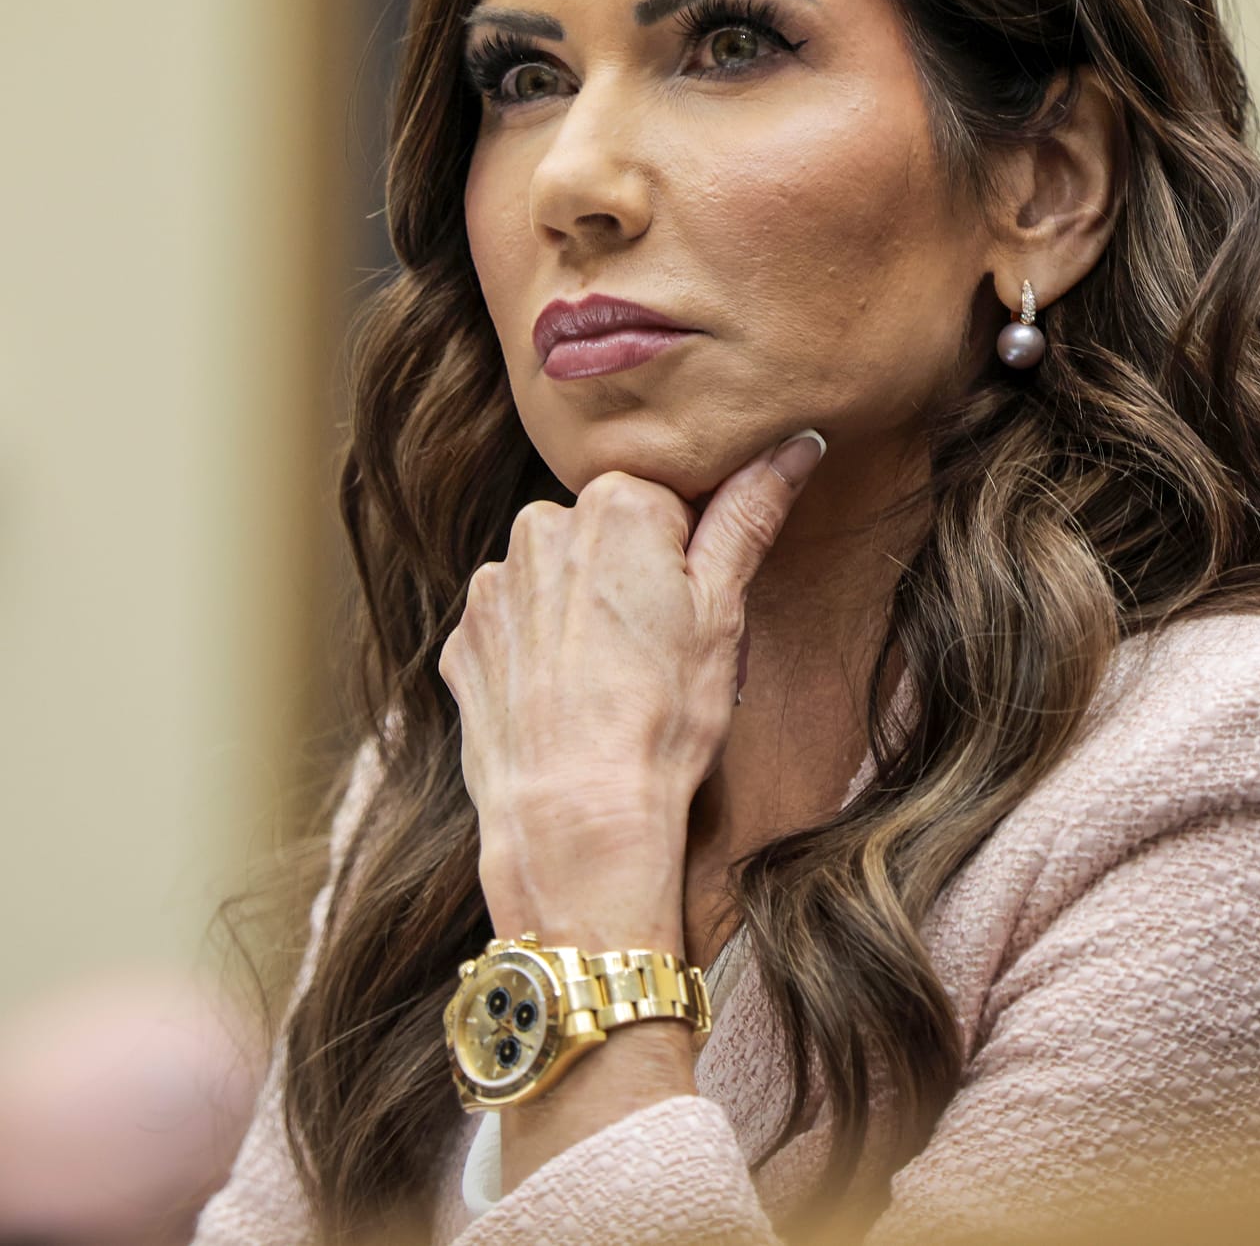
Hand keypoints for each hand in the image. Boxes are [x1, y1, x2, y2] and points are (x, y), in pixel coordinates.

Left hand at [437, 429, 826, 947]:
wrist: (575, 816)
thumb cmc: (663, 717)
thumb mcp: (724, 612)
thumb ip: (750, 515)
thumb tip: (794, 443)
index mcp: (616, 504)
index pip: (669, 503)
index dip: (690, 563)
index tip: (692, 615)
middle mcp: (540, 526)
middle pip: (605, 536)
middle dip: (633, 580)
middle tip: (659, 657)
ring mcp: (493, 586)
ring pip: (557, 581)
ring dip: (581, 616)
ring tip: (611, 686)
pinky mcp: (465, 640)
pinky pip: (514, 630)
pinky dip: (539, 657)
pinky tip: (566, 702)